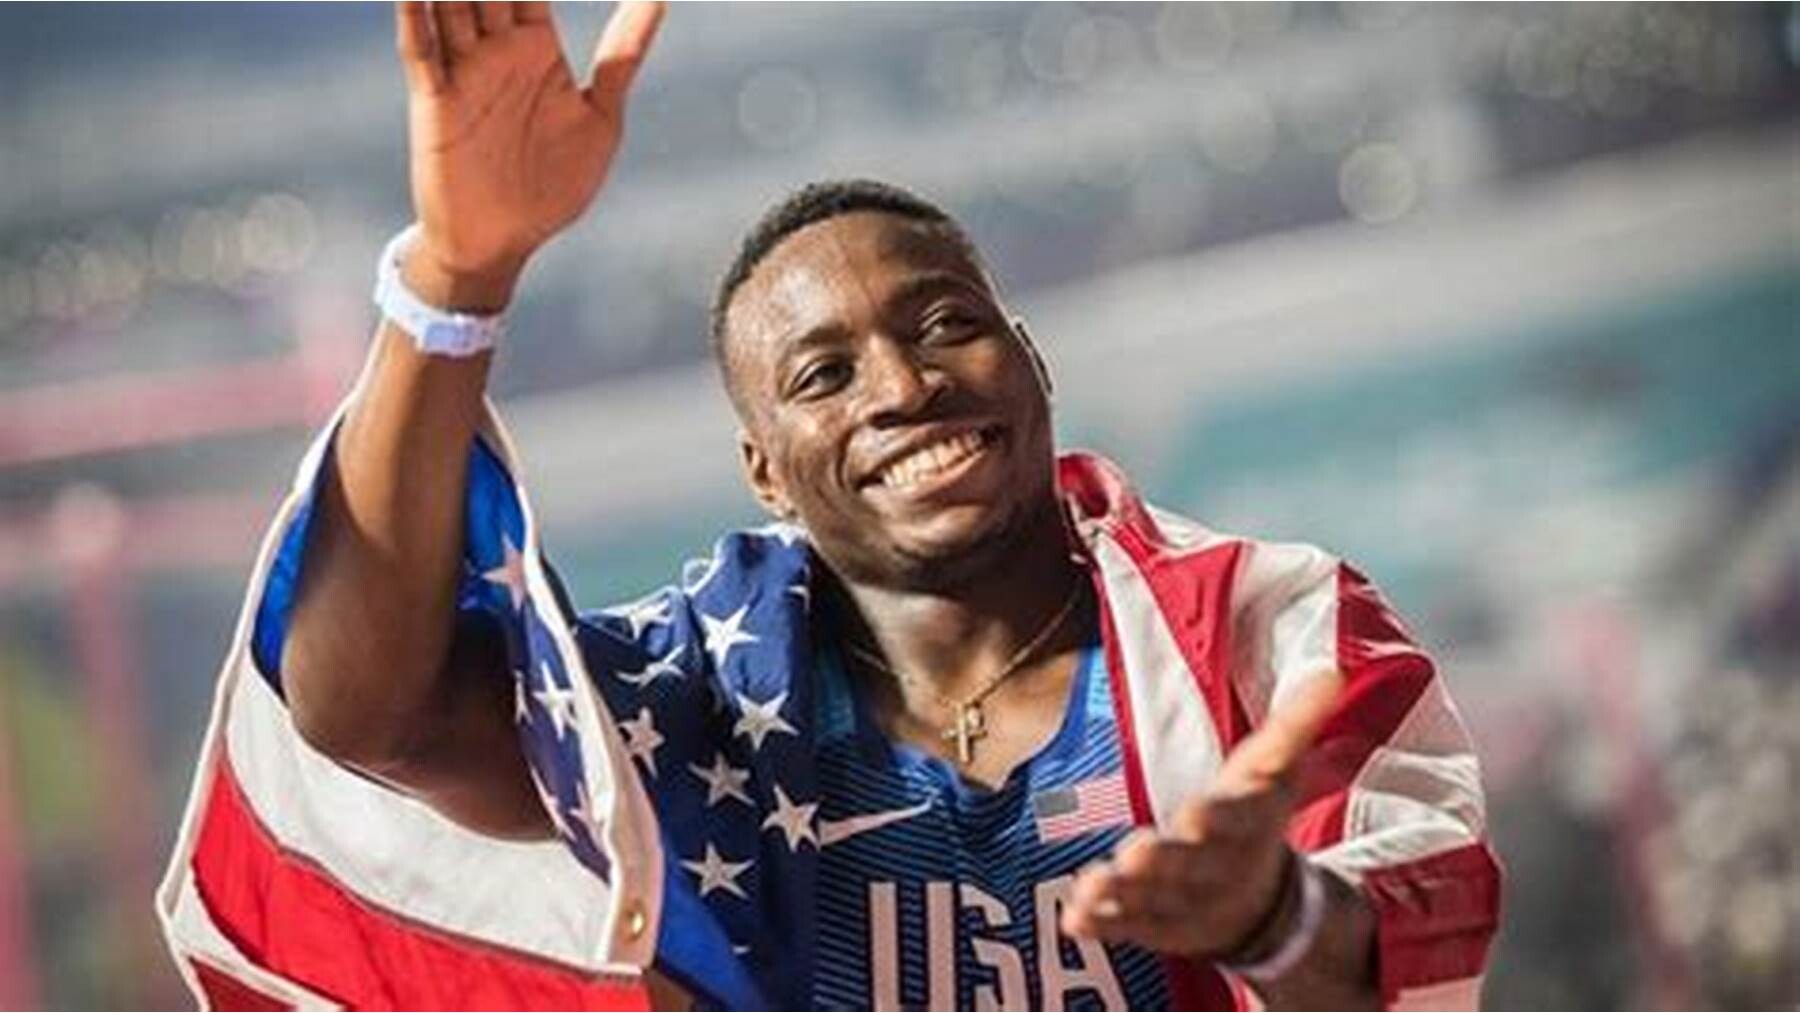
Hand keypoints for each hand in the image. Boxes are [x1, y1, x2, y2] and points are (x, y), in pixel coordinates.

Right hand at [394, 1, 664, 304]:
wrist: (504, 243)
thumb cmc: (553, 186)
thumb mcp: (601, 116)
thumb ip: (624, 53)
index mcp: (535, 48)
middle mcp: (494, 50)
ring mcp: (462, 73)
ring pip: (450, 3)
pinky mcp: (435, 103)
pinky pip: (422, 51)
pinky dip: (416, 16)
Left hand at [1061, 669, 1342, 958]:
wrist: (1263, 905)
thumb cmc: (1256, 820)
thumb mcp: (1278, 772)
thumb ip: (1295, 726)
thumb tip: (1333, 673)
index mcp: (1244, 827)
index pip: (1233, 820)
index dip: (1216, 819)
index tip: (1195, 815)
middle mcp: (1212, 867)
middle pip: (1187, 866)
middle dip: (1163, 861)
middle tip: (1136, 853)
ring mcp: (1182, 901)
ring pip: (1151, 900)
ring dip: (1121, 895)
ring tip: (1092, 887)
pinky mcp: (1152, 926)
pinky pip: (1124, 927)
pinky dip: (1101, 924)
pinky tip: (1073, 920)